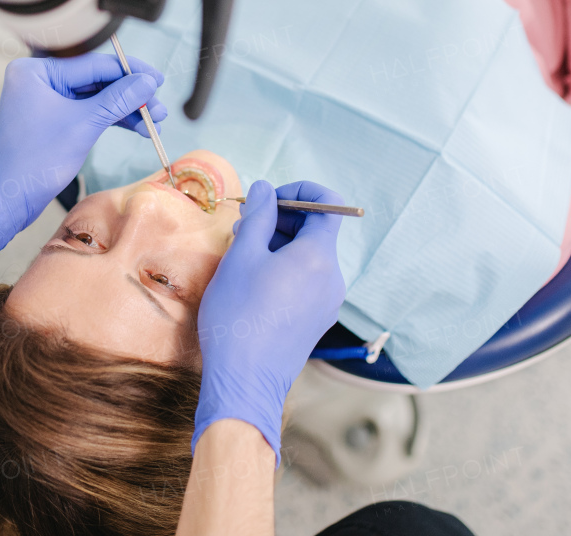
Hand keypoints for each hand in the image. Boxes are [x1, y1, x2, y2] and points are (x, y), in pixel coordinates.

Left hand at [0, 53, 165, 279]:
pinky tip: (136, 128)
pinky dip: (110, 120)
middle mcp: (38, 79)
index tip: (157, 80)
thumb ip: (118, 99)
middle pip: (96, 80)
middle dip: (130, 96)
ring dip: (124, 110)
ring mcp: (44, 100)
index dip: (130, 72)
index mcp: (36, 70)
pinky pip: (86, 113)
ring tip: (154, 123)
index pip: (94, 64)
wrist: (5, 200)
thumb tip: (148, 82)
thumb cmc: (34, 161)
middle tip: (158, 109)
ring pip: (95, 98)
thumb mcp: (84, 125)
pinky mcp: (51, 120)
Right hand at [194, 180, 346, 459]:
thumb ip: (257, 216)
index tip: (268, 200)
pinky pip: (306, 282)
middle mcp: (332, 278)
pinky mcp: (316, 321)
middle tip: (244, 226)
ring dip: (279, 246)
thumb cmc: (238, 315)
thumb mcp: (241, 256)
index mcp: (319, 256)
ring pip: (309, 258)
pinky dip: (285, 270)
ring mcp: (327, 302)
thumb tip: (265, 189)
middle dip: (282, 220)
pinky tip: (254, 283)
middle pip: (317, 231)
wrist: (245, 381)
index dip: (300, 192)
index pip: (329, 205)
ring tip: (243, 256)